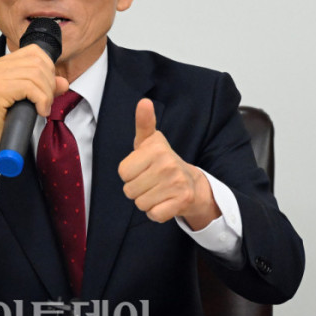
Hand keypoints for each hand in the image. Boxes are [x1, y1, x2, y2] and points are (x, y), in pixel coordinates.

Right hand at [0, 45, 68, 177]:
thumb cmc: (6, 120)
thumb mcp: (30, 99)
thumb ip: (46, 87)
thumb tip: (63, 82)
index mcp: (3, 64)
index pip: (34, 51)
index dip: (48, 68)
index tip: (48, 88)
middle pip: (38, 62)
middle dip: (49, 83)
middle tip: (47, 102)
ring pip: (36, 75)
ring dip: (46, 94)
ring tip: (43, 108)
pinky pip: (30, 87)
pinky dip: (41, 100)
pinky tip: (40, 111)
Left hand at [118, 98, 220, 229]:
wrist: (192, 183)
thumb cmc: (161, 161)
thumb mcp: (149, 141)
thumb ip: (144, 122)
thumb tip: (144, 102)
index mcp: (156, 149)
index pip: (123, 172)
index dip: (129, 173)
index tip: (143, 167)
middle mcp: (168, 164)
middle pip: (129, 190)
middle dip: (137, 189)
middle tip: (151, 181)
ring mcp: (177, 183)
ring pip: (140, 203)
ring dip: (146, 201)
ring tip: (158, 191)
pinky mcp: (182, 201)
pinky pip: (154, 214)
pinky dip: (156, 212)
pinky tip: (165, 202)